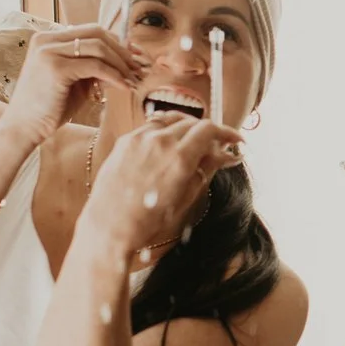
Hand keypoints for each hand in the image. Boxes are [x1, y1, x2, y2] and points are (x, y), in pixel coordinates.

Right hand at [0, 25, 144, 141]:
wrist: (23, 128)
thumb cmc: (49, 108)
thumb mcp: (74, 81)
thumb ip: (93, 66)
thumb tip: (125, 60)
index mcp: (48, 38)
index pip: (91, 31)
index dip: (116, 42)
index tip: (135, 57)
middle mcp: (46, 40)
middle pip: (97, 34)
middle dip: (122, 50)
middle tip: (139, 68)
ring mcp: (49, 52)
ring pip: (99, 47)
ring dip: (121, 64)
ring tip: (134, 80)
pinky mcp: (56, 68)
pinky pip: (95, 66)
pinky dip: (114, 76)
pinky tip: (124, 87)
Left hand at [85, 109, 243, 252]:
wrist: (108, 226)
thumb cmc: (148, 220)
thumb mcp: (186, 198)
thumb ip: (207, 169)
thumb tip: (226, 155)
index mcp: (179, 157)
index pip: (209, 129)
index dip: (227, 132)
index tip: (235, 139)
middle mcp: (160, 141)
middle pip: (193, 122)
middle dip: (208, 132)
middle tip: (216, 147)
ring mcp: (140, 137)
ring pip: (172, 119)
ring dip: (187, 127)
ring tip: (193, 142)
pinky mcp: (125, 140)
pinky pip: (152, 125)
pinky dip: (166, 129)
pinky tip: (169, 143)